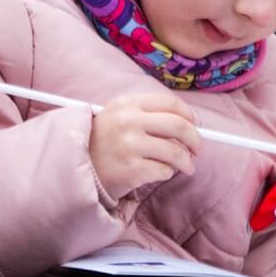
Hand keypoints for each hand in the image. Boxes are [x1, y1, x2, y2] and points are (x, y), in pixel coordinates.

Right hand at [88, 92, 202, 200]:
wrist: (77, 168)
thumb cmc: (103, 143)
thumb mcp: (117, 116)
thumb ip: (147, 114)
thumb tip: (189, 122)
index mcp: (126, 104)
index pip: (169, 103)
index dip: (188, 115)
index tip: (194, 125)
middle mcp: (128, 121)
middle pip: (178, 126)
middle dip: (195, 140)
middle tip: (198, 149)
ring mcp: (129, 145)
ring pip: (176, 152)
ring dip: (186, 162)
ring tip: (187, 167)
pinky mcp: (132, 169)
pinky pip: (164, 170)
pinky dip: (168, 173)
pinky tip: (160, 172)